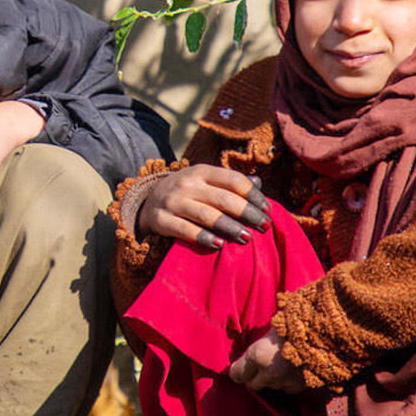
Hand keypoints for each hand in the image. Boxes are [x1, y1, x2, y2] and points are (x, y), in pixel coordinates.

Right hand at [137, 164, 269, 250]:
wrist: (148, 201)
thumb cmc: (188, 193)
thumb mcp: (205, 181)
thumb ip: (229, 183)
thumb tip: (259, 184)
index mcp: (201, 171)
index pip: (234, 180)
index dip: (253, 196)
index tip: (267, 210)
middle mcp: (187, 184)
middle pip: (224, 199)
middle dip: (248, 214)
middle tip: (264, 226)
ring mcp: (172, 202)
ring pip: (207, 215)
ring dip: (230, 228)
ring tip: (246, 238)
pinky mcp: (161, 220)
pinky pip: (185, 230)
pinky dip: (203, 237)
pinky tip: (218, 244)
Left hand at [228, 327, 305, 392]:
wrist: (322, 331)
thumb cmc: (293, 323)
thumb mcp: (268, 331)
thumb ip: (252, 352)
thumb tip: (237, 367)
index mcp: (259, 355)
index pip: (237, 374)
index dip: (238, 370)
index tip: (239, 367)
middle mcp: (270, 373)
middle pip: (253, 385)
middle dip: (255, 376)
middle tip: (262, 364)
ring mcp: (285, 382)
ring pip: (271, 387)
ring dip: (272, 379)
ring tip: (280, 363)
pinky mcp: (299, 387)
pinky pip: (287, 389)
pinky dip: (287, 381)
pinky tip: (292, 368)